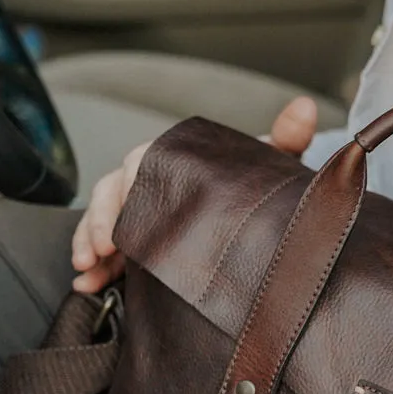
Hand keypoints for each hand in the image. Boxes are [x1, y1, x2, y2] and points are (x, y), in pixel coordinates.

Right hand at [71, 96, 319, 292]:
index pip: (145, 161)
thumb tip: (305, 108)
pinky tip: (87, 285)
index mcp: (178, 158)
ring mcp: (142, 213)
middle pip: (114, 191)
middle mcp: (154, 180)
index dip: (133, 184)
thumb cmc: (260, 190)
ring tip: (89, 268)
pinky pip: (104, 250)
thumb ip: (286, 139)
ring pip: (102, 219)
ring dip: (89, 242)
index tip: (131, 209)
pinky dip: (92, 266)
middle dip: (104, 220)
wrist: (262, 222)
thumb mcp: (274, 168)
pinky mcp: (137, 242)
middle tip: (106, 248)